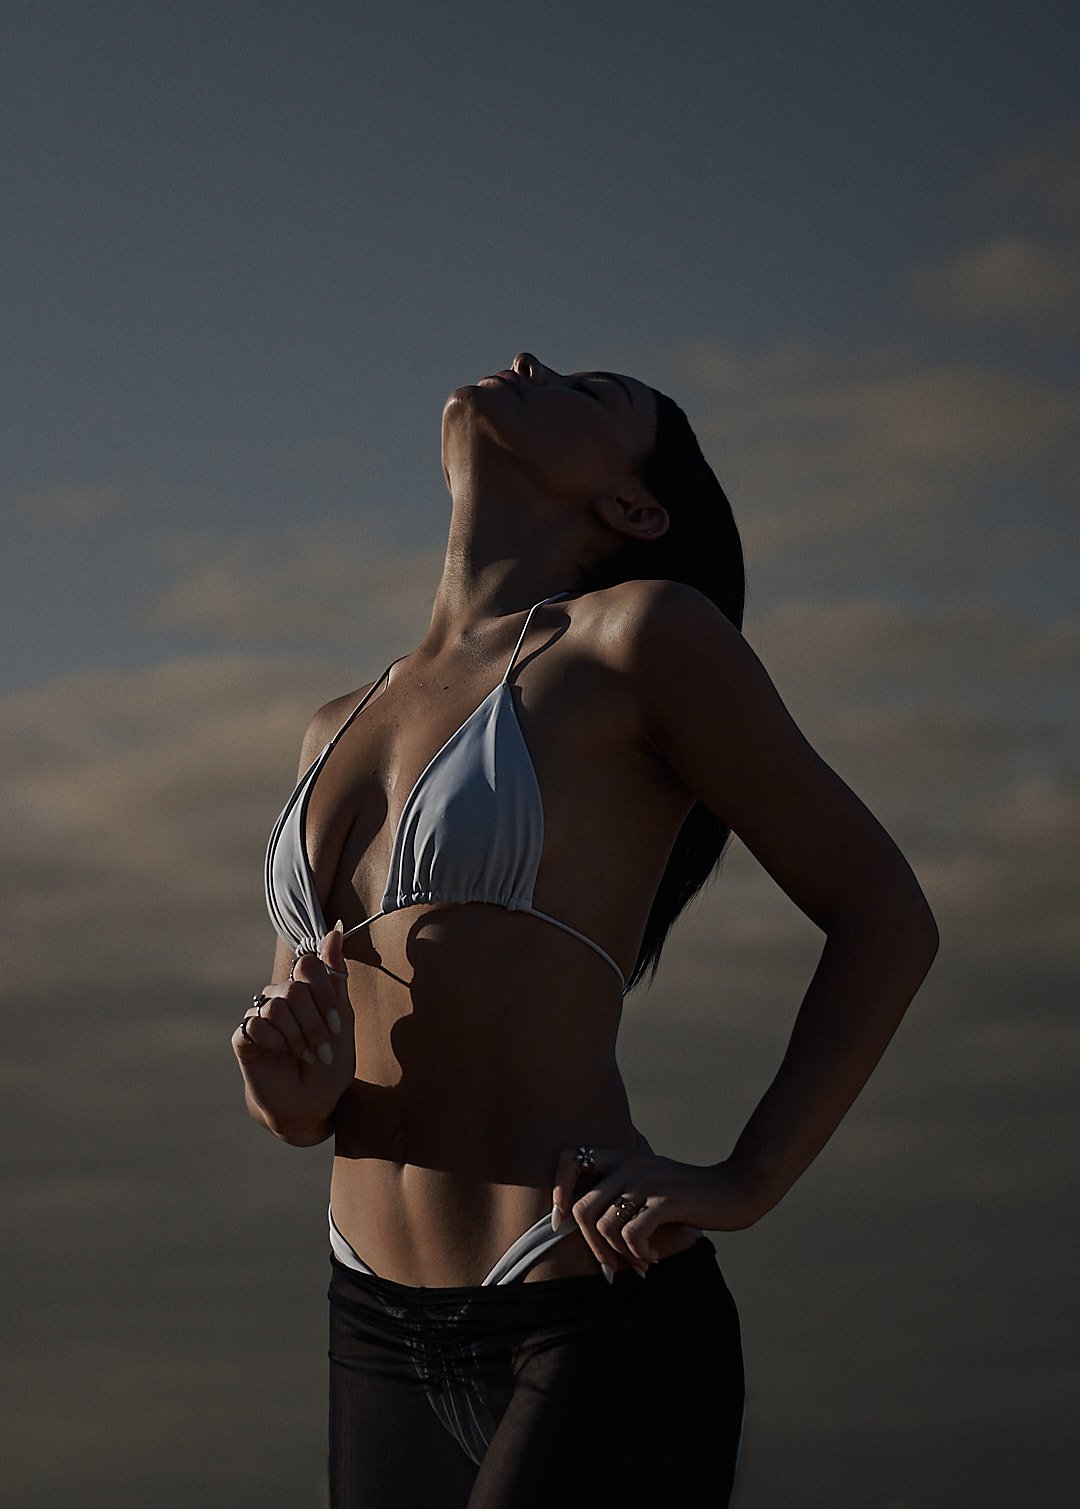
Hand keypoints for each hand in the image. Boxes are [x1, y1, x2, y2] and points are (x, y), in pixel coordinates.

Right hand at [231, 924, 355, 1140]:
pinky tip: (279, 1055)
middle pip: (295, 988)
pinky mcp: (244, 1036)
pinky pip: (255, 1023)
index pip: (309, 965)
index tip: (336, 1025)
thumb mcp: (342, 1021)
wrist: (310, 1106)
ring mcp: (261, 1014)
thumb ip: (336, 978)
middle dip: (314, 1024)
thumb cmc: (329, 1065)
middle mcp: (282, 996)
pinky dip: (275, 1043)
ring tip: (304, 1056)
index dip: (324, 996)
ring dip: (297, 1037)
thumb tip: (334, 928)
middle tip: (321, 1051)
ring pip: (276, 1005)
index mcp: (307, 989)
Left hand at [551, 1141, 760, 1275]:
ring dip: (618, 1255)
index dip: (557, 1190)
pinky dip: (638, 1254)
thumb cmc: (690, 1197)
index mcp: (623, 1157)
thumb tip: (578, 1225)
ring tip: (638, 1261)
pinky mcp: (667, 1200)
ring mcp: (649, 1181)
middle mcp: (631, 1164)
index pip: (570, 1158)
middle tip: (611, 1265)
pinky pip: (631, 1234)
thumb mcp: (650, 1186)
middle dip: (591, 1247)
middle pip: (582, 1209)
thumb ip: (620, 1195)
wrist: (736, 1190)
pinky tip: (653, 1257)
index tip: (562, 1222)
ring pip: (604, 1226)